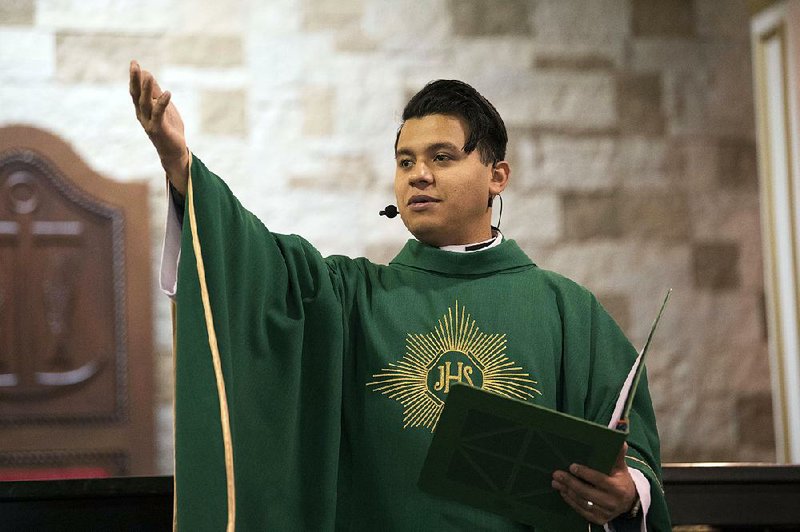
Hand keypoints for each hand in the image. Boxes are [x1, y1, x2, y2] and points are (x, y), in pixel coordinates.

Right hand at [129, 60, 188, 194]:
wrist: (174, 151)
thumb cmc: (169, 128)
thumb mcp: (164, 107)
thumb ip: (156, 93)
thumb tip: (148, 74)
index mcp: (142, 109)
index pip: (136, 91)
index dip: (135, 77)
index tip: (134, 62)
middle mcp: (142, 115)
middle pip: (136, 95)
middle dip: (135, 80)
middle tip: (134, 65)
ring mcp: (149, 123)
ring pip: (145, 103)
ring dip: (146, 89)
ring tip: (148, 75)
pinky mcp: (158, 129)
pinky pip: (159, 114)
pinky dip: (162, 103)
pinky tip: (168, 93)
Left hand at [551, 443, 637, 524]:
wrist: (628, 501)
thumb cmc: (620, 479)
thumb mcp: (621, 467)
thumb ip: (618, 454)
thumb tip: (620, 440)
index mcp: (618, 488)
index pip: (600, 480)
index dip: (585, 473)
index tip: (572, 466)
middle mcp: (612, 502)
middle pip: (587, 493)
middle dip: (570, 483)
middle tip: (557, 474)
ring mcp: (605, 513)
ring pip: (582, 502)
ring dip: (567, 491)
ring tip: (556, 482)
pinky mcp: (599, 520)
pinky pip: (582, 511)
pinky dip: (571, 501)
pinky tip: (563, 492)